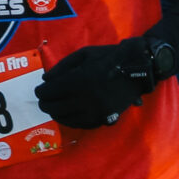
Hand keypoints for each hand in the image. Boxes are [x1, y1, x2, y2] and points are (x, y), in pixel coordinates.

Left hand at [37, 38, 161, 129]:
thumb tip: (45, 80)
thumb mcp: (84, 54)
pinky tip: (67, 114)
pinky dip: (69, 120)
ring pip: (64, 118)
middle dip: (45, 103)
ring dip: (55, 113)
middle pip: (53, 107)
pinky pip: (79, 124)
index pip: (48, 92)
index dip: (41, 92)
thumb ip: (62, 67)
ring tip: (55, 107)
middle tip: (44, 100)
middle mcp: (84, 99)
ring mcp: (94, 111)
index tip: (40, 90)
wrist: (137, 69)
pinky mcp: (102, 119)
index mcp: (78, 80)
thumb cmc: (108, 58)